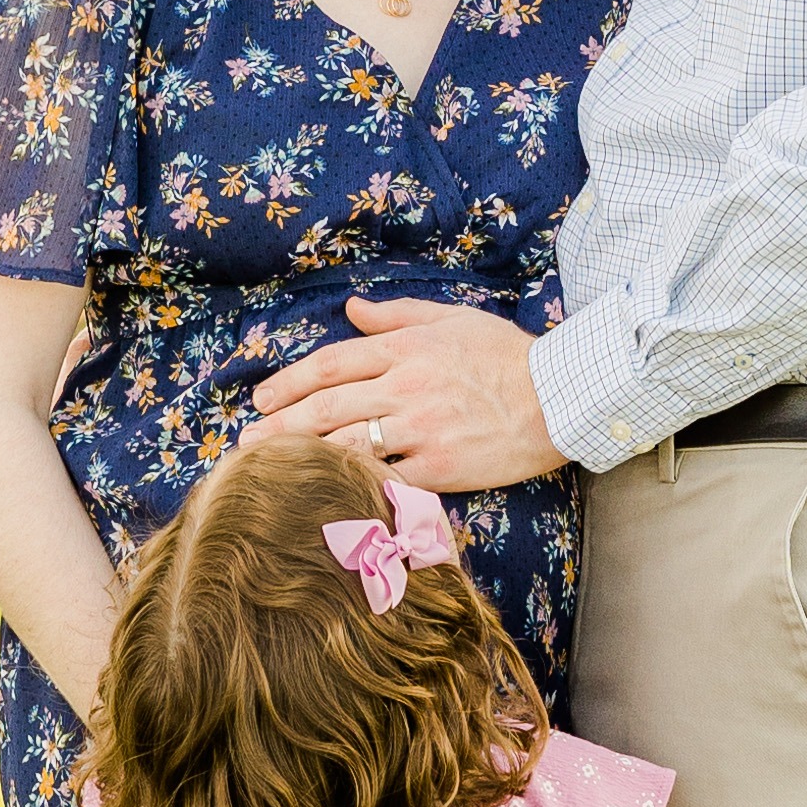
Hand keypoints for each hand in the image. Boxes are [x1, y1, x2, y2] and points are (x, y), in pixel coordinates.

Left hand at [244, 295, 566, 493]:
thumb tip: (351, 309)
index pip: (331, 364)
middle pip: (327, 407)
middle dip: (280, 426)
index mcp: (406, 349)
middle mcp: (407, 386)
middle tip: (246, 443)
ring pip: (347, 445)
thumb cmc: (507, 356)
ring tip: (268, 472)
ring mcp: (422, 429)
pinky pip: (385, 480)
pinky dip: (352, 489)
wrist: (560, 397)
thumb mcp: (451, 319)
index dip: (289, 382)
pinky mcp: (439, 468)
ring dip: (302, 459)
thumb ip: (396, 316)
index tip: (261, 400)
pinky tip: (324, 497)